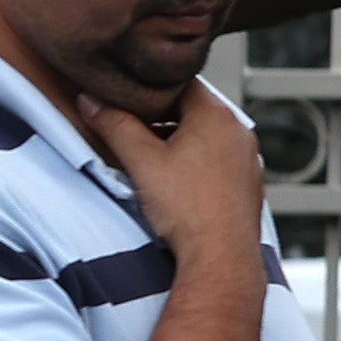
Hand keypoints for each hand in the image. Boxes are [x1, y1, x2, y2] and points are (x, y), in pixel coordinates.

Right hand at [109, 79, 267, 273]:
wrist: (222, 257)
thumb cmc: (187, 209)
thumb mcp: (140, 161)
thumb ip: (114, 125)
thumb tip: (90, 101)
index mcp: (216, 114)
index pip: (180, 82)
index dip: (151, 89)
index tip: (129, 99)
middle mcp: (239, 130)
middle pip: (194, 109)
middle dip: (163, 118)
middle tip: (134, 130)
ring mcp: (248, 158)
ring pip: (207, 136)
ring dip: (180, 141)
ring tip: (153, 161)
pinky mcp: (249, 183)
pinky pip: (219, 160)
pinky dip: (198, 163)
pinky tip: (178, 184)